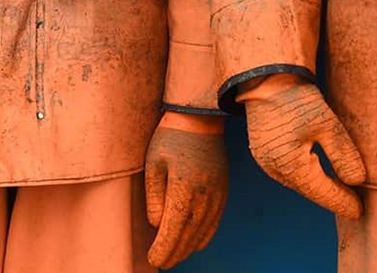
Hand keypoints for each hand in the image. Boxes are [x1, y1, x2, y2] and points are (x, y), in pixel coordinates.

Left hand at [144, 114, 229, 268]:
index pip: (173, 229)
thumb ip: (154, 198)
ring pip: (204, 231)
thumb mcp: (153, 164)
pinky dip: (205, 236)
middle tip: (162, 263)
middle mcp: (204, 195)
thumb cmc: (170, 138)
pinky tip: (196, 243)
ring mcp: (217, 193)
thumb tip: (158, 224)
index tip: (154, 259)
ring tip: (175, 256)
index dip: (164, 248)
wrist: (200, 118)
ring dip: (189, 247)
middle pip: (189, 235)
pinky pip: (215, 221)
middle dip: (174, 253)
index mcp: (183, 188)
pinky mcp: (224, 190)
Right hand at [238, 75, 365, 218]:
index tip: (360, 211)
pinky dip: (308, 177)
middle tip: (356, 204)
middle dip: (333, 197)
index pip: (324, 193)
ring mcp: (266, 163)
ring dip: (321, 188)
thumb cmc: (297, 99)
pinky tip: (321, 175)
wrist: (264, 78)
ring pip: (300, 183)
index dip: (344, 202)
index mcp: (290, 166)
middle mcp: (275, 170)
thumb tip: (357, 181)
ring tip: (343, 191)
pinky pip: (290, 173)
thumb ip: (343, 155)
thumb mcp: (326, 124)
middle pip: (311, 191)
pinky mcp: (264, 153)